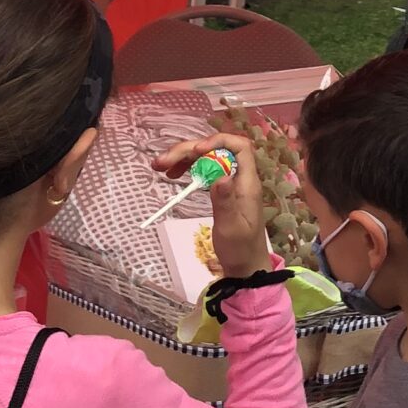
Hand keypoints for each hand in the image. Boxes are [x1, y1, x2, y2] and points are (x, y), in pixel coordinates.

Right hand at [153, 131, 268, 279]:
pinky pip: (204, 170)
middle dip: (188, 150)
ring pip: (207, 158)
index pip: (239, 147)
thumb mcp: (231, 228)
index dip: (217, 142)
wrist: (245, 265)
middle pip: (216, 150)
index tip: (195, 151)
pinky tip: (173, 174)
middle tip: (161, 162)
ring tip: (160, 166)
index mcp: (247, 183)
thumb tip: (221, 177)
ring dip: (184, 157)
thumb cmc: (240, 249)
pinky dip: (188, 168)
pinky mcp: (221, 189)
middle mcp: (239, 177)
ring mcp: (229, 182)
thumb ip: (225, 202)